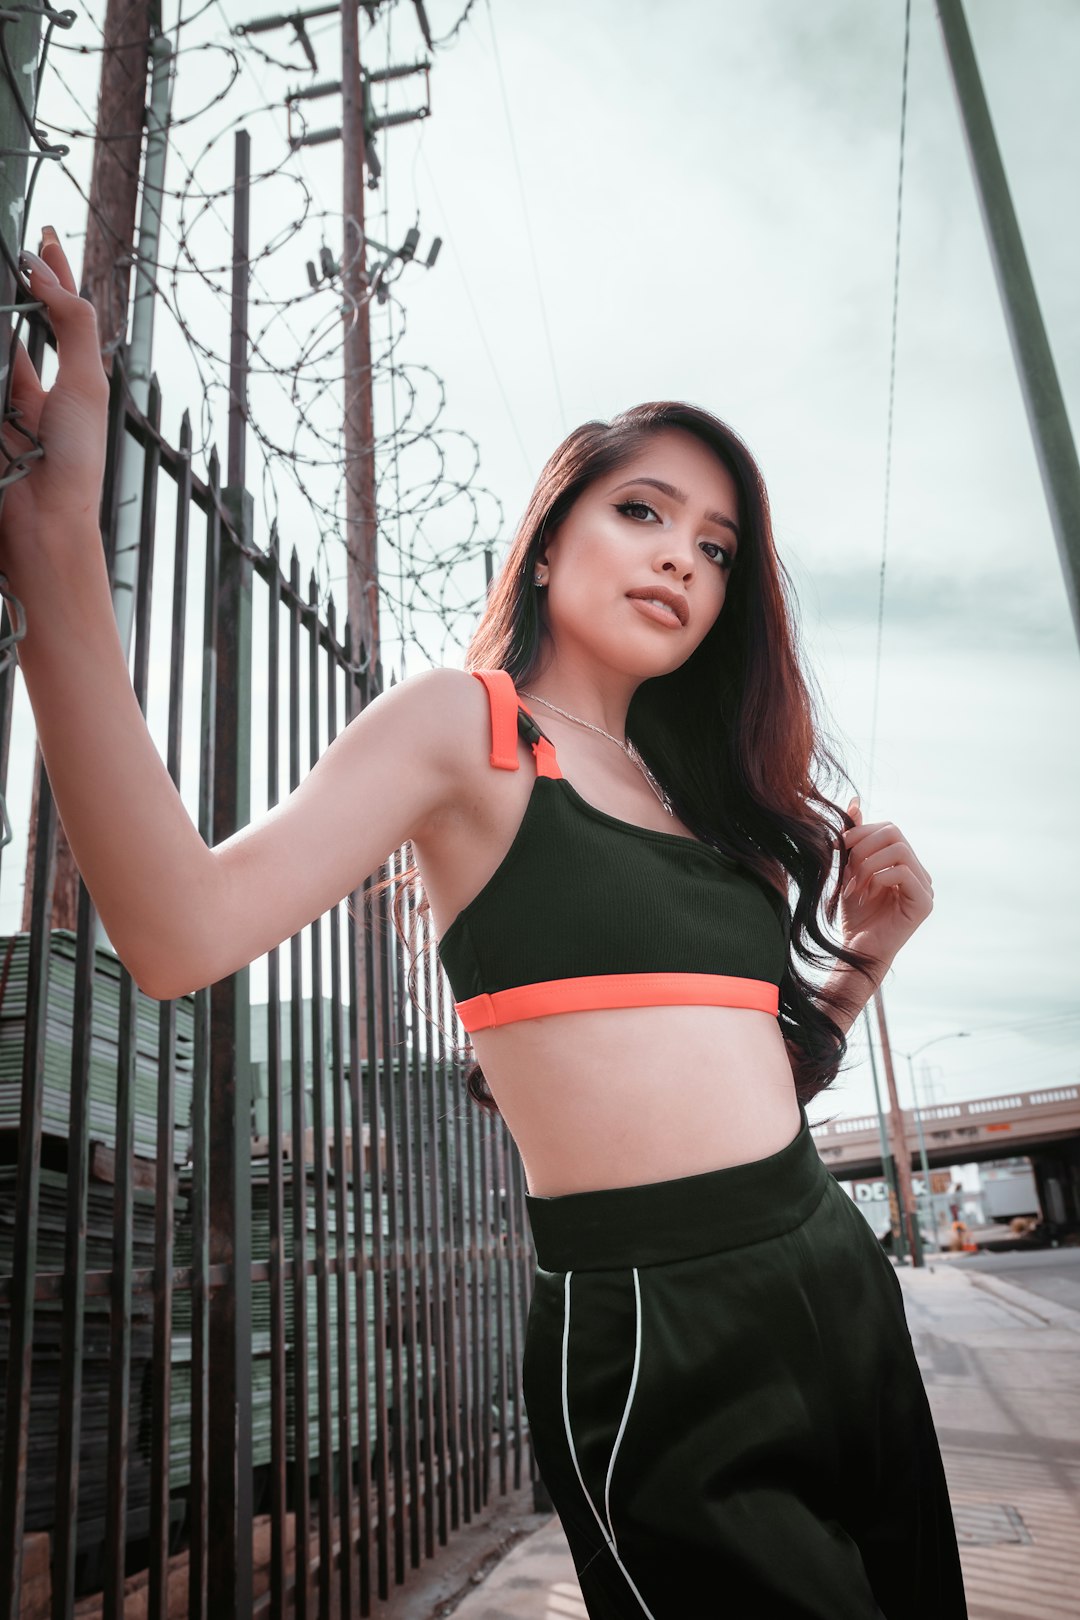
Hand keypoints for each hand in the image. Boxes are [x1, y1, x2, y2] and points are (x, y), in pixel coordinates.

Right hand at [0, 226, 109, 584]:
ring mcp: (1, 406)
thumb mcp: (85, 384)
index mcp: (64, 382)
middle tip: (9, 249)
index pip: (55, 315)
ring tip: (3, 276)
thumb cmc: (75, 459)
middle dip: (7, 290)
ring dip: (0, 320)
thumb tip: (46, 273)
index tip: (38, 237)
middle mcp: (29, 390)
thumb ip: (72, 326)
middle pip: (10, 325)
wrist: (43, 520)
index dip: (49, 276)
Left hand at [839, 797, 933, 972]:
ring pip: (900, 849)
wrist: (855, 949)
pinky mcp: (924, 904)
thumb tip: (854, 801)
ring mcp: (925, 887)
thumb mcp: (849, 869)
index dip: (860, 833)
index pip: (888, 828)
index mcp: (904, 863)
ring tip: (855, 886)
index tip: (838, 851)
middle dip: (863, 846)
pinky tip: (866, 895)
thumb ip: (854, 838)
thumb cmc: (854, 914)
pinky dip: (878, 877)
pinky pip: (903, 872)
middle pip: (895, 833)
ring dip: (868, 864)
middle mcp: (919, 872)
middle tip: (847, 870)